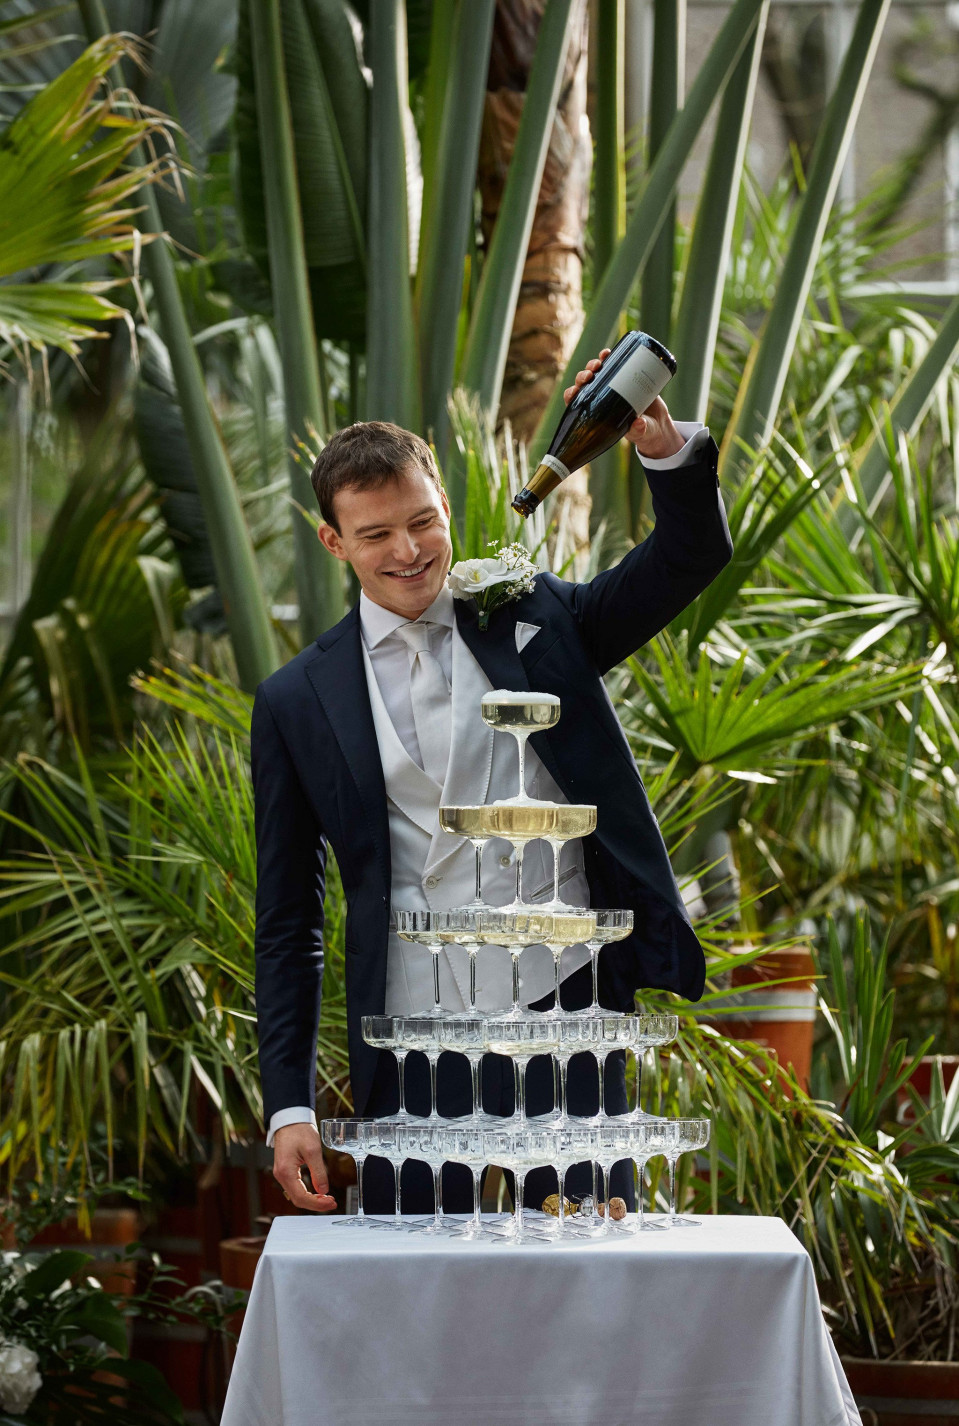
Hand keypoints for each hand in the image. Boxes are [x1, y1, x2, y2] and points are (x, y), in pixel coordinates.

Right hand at [272, 1123, 337, 1211]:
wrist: (290, 1120)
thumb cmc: (299, 1131)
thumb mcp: (313, 1150)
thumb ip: (318, 1172)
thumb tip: (324, 1190)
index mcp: (285, 1171)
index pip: (301, 1197)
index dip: (317, 1204)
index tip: (331, 1203)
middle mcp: (281, 1176)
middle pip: (298, 1200)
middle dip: (316, 1204)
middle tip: (332, 1203)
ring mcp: (282, 1174)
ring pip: (296, 1195)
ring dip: (312, 1200)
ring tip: (327, 1199)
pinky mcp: (285, 1171)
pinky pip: (295, 1188)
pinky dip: (307, 1193)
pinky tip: (318, 1192)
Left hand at [564, 349, 684, 459]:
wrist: (659, 422)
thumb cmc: (645, 431)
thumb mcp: (642, 432)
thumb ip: (640, 430)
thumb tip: (638, 424)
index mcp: (598, 413)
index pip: (578, 404)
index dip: (572, 395)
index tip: (575, 392)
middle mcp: (602, 399)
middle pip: (584, 385)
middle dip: (583, 377)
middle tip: (591, 374)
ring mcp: (613, 386)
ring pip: (596, 373)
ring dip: (593, 364)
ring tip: (600, 361)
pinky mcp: (625, 377)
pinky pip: (613, 365)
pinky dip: (608, 357)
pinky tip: (607, 353)